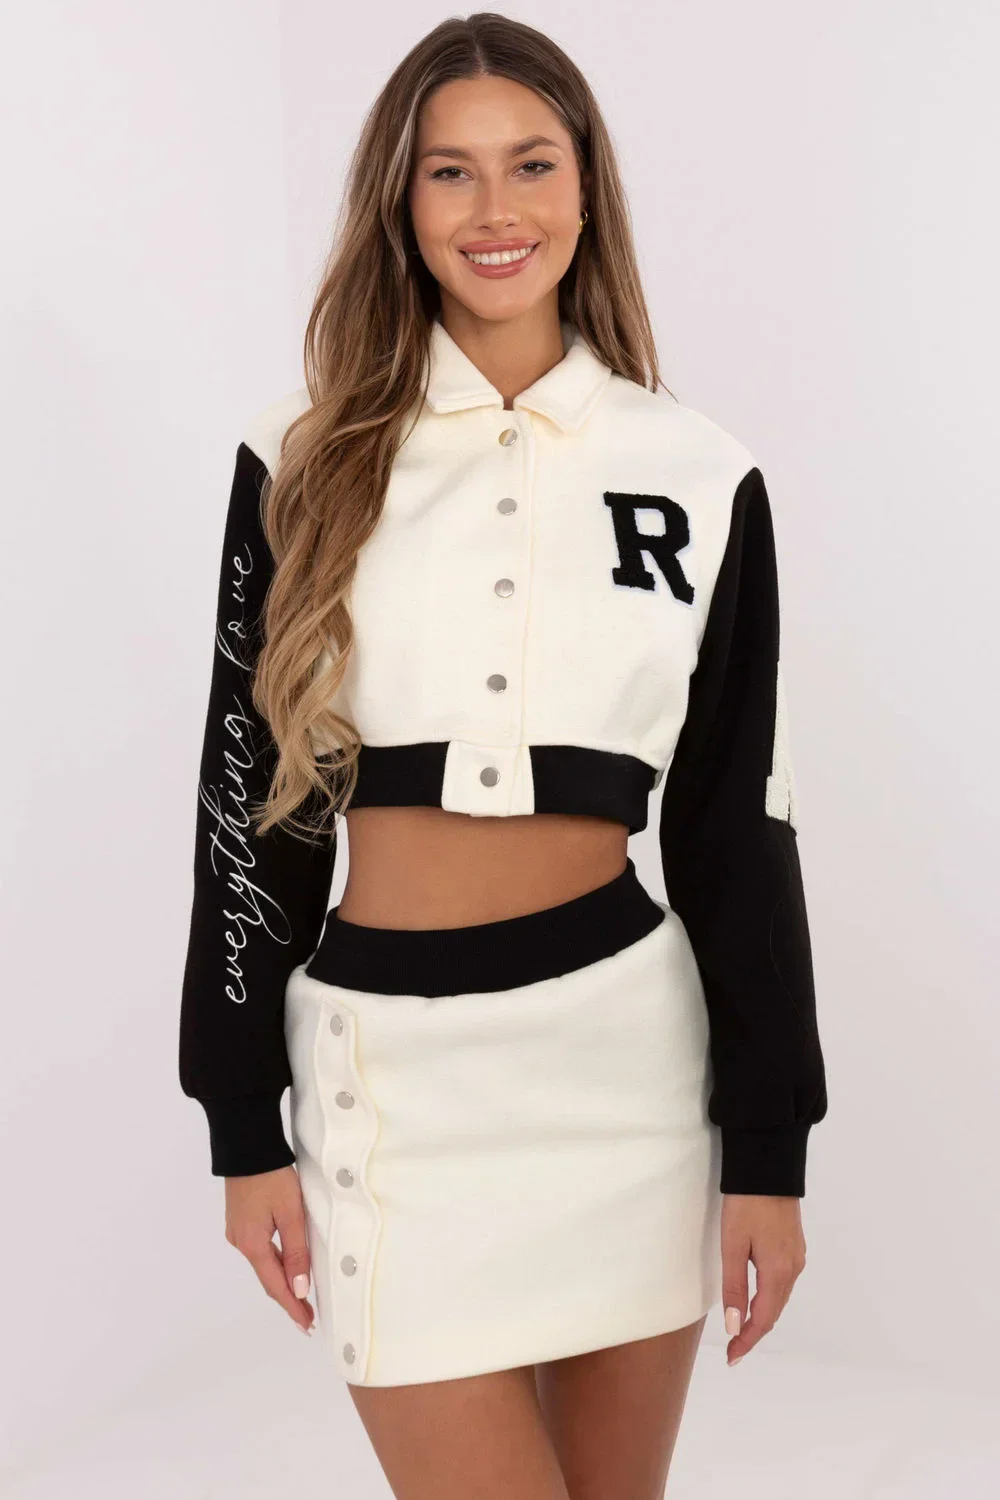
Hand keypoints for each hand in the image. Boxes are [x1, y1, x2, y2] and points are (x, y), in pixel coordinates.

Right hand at [224, 1164, 315, 1334]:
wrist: (247, 1148)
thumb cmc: (272, 1178)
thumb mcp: (291, 1214)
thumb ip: (296, 1252)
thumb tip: (300, 1289)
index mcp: (252, 1244)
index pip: (276, 1285)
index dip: (292, 1306)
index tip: (306, 1325)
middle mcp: (241, 1243)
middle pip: (267, 1277)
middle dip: (288, 1297)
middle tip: (306, 1317)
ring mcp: (238, 1232)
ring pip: (264, 1264)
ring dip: (281, 1280)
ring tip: (300, 1296)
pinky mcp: (240, 1221)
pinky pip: (260, 1250)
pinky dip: (274, 1263)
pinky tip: (285, 1266)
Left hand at [720, 1193, 806, 1364]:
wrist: (768, 1168)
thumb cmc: (746, 1205)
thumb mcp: (733, 1245)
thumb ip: (735, 1287)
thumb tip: (735, 1326)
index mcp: (778, 1272)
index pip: (763, 1319)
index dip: (748, 1341)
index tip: (732, 1358)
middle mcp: (793, 1268)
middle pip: (774, 1311)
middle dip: (754, 1333)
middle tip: (734, 1350)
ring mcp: (796, 1256)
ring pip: (779, 1297)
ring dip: (762, 1316)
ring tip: (742, 1330)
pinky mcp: (794, 1245)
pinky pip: (782, 1283)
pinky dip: (769, 1298)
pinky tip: (757, 1300)